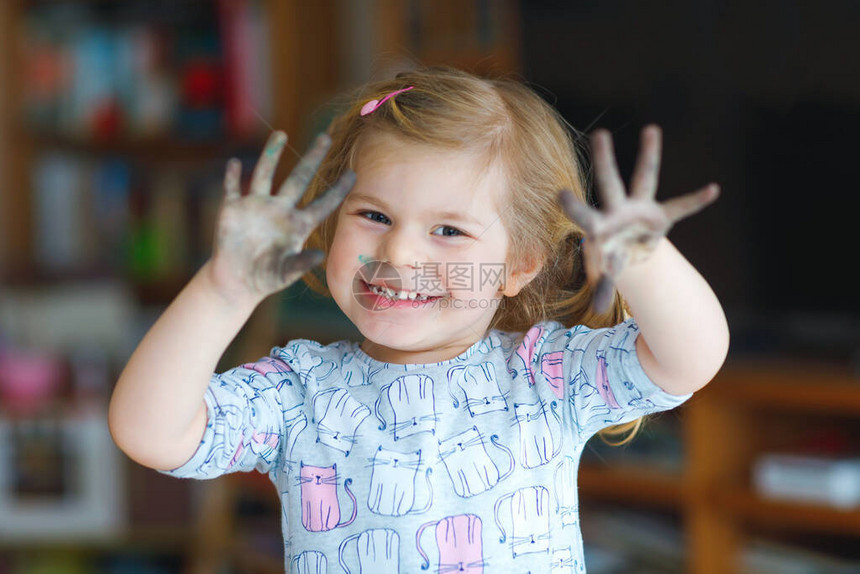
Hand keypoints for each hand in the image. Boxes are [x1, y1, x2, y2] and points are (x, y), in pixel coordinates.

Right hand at [210, 131, 354, 302]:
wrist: (237, 280)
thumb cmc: (267, 277)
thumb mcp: (287, 272)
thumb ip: (302, 263)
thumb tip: (320, 255)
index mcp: (298, 224)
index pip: (323, 203)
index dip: (338, 190)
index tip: (354, 173)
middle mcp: (280, 210)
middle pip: (298, 178)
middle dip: (312, 158)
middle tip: (325, 137)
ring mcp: (256, 206)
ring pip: (265, 174)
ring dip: (271, 154)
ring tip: (281, 133)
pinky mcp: (232, 209)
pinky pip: (232, 188)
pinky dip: (232, 177)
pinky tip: (234, 163)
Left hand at [558, 125, 718, 312]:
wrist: (629, 250)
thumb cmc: (611, 256)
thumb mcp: (607, 271)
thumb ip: (603, 286)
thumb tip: (597, 311)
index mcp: (599, 224)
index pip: (584, 214)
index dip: (573, 206)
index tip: (559, 192)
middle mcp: (617, 208)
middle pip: (611, 183)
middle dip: (606, 160)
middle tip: (600, 134)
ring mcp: (639, 207)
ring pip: (644, 177)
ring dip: (649, 156)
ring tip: (651, 129)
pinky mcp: (660, 215)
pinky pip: (681, 207)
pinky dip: (696, 201)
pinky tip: (713, 191)